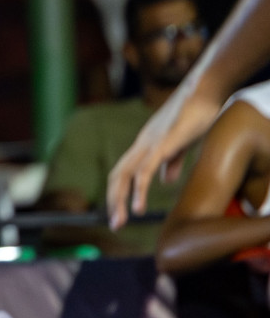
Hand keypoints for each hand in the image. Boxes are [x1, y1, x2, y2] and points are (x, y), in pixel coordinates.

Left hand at [106, 85, 221, 229]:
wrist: (204, 91)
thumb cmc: (195, 114)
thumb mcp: (180, 143)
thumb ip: (171, 162)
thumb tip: (164, 182)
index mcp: (145, 146)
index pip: (122, 172)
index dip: (118, 193)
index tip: (120, 214)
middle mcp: (141, 145)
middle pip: (116, 176)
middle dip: (113, 201)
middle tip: (115, 225)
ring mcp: (149, 143)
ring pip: (124, 175)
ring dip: (120, 200)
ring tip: (122, 221)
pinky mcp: (161, 143)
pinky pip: (144, 170)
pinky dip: (138, 190)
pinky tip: (139, 207)